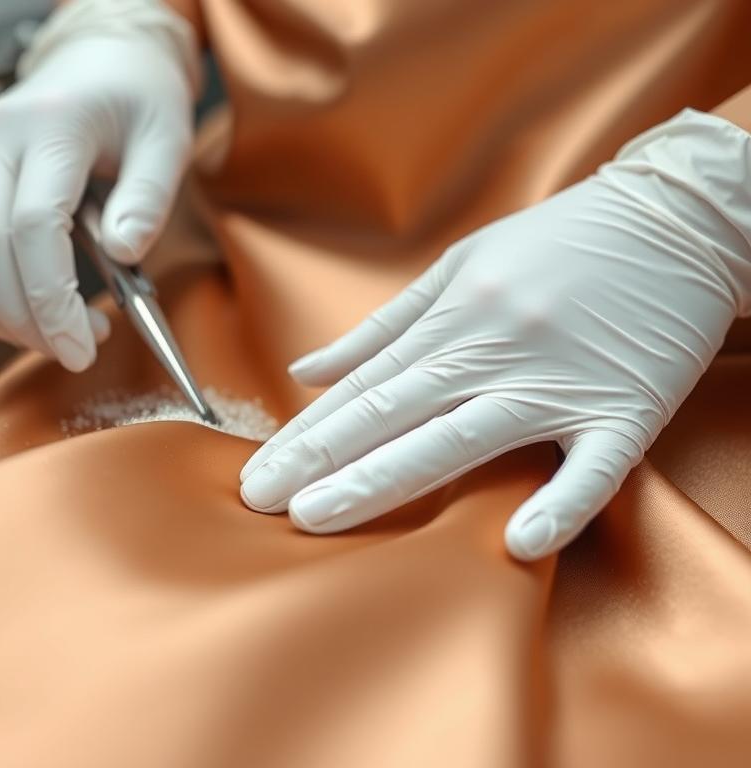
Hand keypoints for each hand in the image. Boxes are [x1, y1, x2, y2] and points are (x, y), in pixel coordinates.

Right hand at [0, 8, 194, 370]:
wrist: (102, 63)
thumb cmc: (136, 100)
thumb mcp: (166, 141)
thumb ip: (149, 199)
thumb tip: (125, 253)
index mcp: (50, 127)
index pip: (34, 228)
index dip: (53, 300)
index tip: (81, 346)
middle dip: (25, 319)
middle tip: (72, 350)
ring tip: (43, 336)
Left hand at [239, 110, 750, 560]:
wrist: (675, 215)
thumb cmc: (560, 240)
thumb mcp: (461, 264)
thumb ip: (384, 326)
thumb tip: (307, 367)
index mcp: (454, 317)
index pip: (363, 388)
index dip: (306, 432)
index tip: (258, 471)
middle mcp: (493, 349)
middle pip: (392, 413)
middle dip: (319, 460)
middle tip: (261, 501)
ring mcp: (558, 382)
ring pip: (460, 438)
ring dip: (386, 479)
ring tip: (320, 516)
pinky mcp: (625, 410)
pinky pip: (592, 466)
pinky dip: (559, 502)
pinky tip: (518, 541)